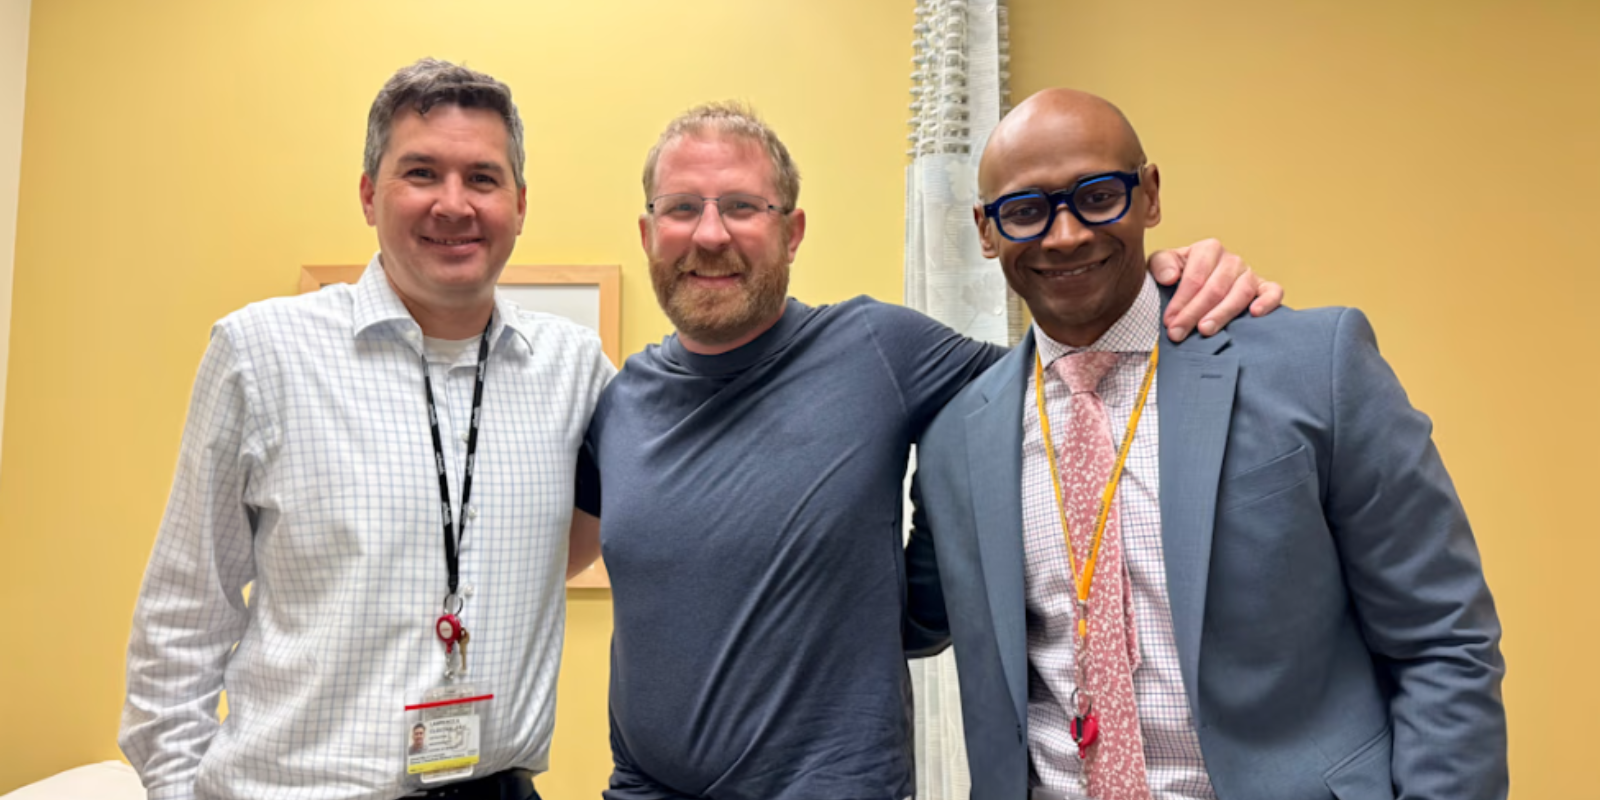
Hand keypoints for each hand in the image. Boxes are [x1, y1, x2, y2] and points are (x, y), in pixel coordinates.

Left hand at [1149, 238, 1282, 340]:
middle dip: (1194, 313)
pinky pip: (1273, 291)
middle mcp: (1231, 260)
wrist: (1194, 283)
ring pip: (1240, 293)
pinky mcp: (1263, 288)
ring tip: (1205, 330)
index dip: (1181, 301)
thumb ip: (1161, 265)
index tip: (1169, 321)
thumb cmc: (1177, 274)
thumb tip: (1170, 277)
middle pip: (1215, 288)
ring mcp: (1249, 274)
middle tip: (1179, 333)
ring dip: (1222, 313)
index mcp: (1207, 249)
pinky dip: (1267, 301)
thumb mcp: (1161, 264)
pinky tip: (1254, 313)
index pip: (1195, 277)